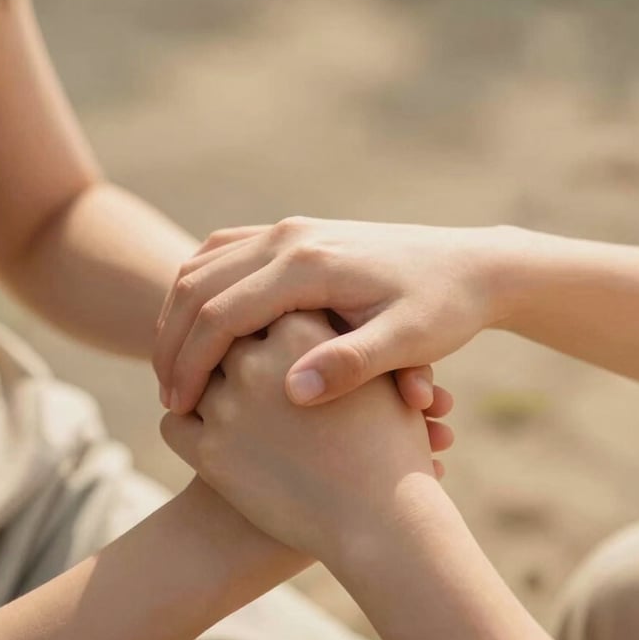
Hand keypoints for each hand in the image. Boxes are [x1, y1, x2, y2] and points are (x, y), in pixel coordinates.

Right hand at [154, 218, 502, 412]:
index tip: (177, 409)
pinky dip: (199, 292)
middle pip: (197, 285)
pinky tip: (201, 332)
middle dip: (173, 343)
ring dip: (178, 315)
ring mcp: (289, 230)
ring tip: (175, 371)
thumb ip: (352, 366)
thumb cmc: (444, 308)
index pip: (221, 312)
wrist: (471, 264)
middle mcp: (290, 237)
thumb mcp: (410, 341)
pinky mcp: (294, 235)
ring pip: (203, 265)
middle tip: (167, 398)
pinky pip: (224, 255)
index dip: (191, 364)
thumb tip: (291, 393)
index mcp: (309, 264)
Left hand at [161, 312, 439, 562]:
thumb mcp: (377, 379)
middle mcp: (257, 362)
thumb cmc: (391, 448)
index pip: (262, 306)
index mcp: (301, 331)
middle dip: (230, 350)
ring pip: (192, 376)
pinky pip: (174, 424)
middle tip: (234, 362)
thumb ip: (339, 341)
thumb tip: (315, 315)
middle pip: (224, 338)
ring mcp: (229, 407)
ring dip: (202, 386)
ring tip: (222, 400)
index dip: (264, 320)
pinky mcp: (209, 453)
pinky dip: (186, 425)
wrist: (383, 522)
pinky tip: (206, 433)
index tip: (266, 331)